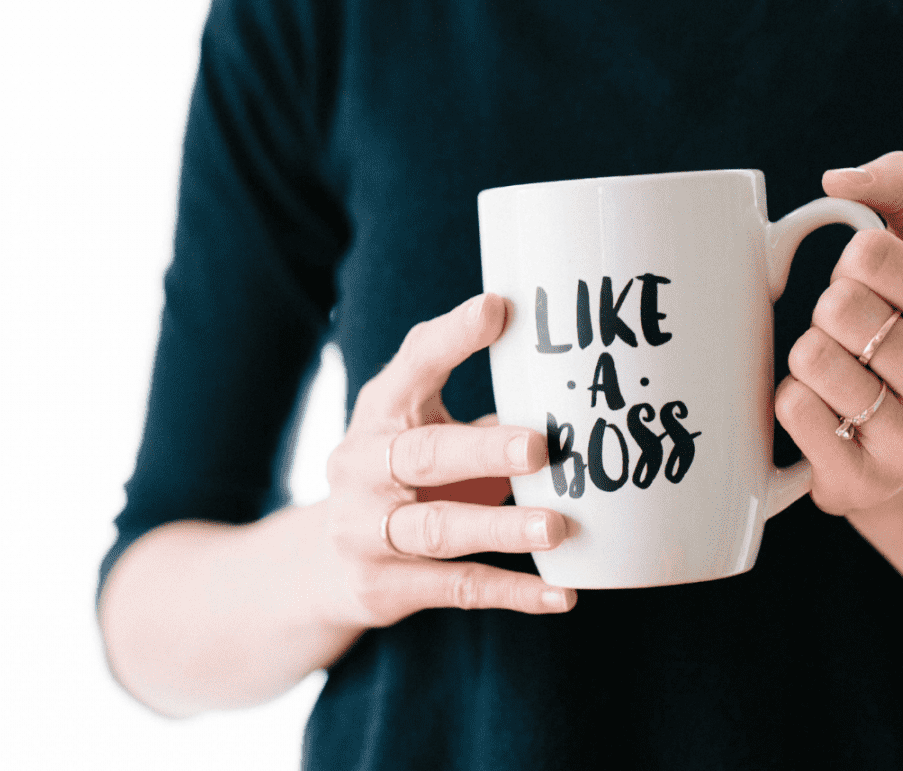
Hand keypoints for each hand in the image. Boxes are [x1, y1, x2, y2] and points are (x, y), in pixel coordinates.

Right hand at [316, 293, 577, 626]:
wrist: (327, 562)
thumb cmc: (403, 476)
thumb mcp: (424, 428)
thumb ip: (487, 411)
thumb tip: (576, 391)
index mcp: (380, 411)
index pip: (413, 365)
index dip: (452, 337)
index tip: (498, 308)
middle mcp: (362, 466)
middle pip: (424, 455)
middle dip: (482, 451)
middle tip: (539, 447)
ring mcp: (365, 530)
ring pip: (439, 529)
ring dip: (501, 527)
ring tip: (558, 528)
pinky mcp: (383, 586)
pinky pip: (455, 588)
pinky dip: (511, 592)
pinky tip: (561, 594)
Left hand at [775, 152, 902, 513]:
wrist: (901, 450)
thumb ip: (899, 188)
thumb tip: (839, 179)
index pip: (869, 256)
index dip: (851, 265)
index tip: (873, 293)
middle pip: (837, 307)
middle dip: (826, 313)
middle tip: (852, 341)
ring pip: (810, 358)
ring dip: (805, 359)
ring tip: (839, 379)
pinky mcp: (862, 486)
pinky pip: (790, 408)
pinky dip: (789, 401)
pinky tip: (824, 417)